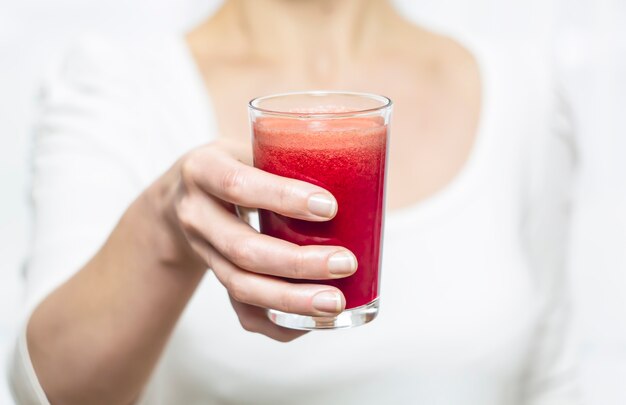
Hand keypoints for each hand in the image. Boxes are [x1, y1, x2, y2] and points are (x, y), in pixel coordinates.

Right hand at [160, 139, 356, 340]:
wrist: (185, 195)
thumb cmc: (235, 165)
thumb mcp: (249, 147)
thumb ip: (287, 155)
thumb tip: (357, 168)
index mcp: (204, 171)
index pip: (239, 186)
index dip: (283, 198)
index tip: (330, 208)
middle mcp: (196, 215)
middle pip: (242, 249)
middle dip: (297, 263)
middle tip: (345, 263)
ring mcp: (202, 253)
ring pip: (241, 287)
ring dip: (291, 300)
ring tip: (335, 302)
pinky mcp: (216, 279)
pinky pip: (242, 312)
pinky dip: (279, 323)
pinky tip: (313, 321)